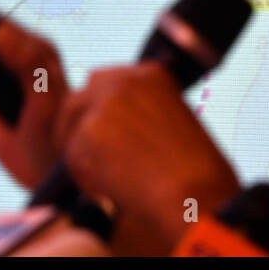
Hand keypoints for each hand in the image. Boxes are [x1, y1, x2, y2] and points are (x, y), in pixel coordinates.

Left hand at [57, 63, 240, 254]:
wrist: (196, 194)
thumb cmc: (196, 174)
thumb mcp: (173, 124)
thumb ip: (141, 115)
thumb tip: (110, 131)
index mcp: (151, 74)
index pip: (105, 82)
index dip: (98, 110)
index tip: (100, 134)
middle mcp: (125, 80)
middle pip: (80, 98)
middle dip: (77, 127)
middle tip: (80, 156)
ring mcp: (104, 103)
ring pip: (73, 131)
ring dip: (82, 157)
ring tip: (106, 183)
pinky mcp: (89, 131)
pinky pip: (72, 158)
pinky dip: (84, 179)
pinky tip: (108, 192)